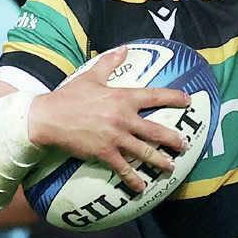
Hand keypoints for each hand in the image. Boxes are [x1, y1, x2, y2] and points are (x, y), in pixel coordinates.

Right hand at [27, 46, 190, 193]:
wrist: (49, 117)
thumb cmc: (69, 96)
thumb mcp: (91, 76)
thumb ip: (109, 63)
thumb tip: (123, 49)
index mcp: (122, 97)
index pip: (154, 96)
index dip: (174, 98)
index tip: (188, 101)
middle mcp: (123, 118)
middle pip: (156, 130)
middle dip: (173, 139)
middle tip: (185, 145)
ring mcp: (115, 137)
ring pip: (145, 152)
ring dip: (160, 161)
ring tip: (171, 167)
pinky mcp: (105, 153)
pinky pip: (124, 168)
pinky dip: (133, 179)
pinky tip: (142, 187)